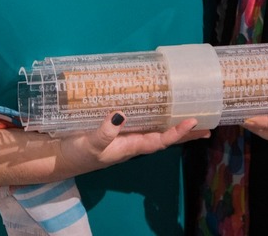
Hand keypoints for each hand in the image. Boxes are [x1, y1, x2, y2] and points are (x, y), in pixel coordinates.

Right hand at [55, 113, 209, 177]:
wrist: (59, 157)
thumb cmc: (77, 153)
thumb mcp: (90, 143)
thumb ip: (105, 132)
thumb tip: (121, 113)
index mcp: (130, 146)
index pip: (160, 140)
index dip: (177, 132)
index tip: (193, 122)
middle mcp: (133, 141)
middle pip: (165, 137)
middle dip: (186, 133)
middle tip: (208, 127)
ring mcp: (127, 135)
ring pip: (156, 130)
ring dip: (174, 125)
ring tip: (193, 119)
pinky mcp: (118, 128)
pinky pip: (143, 122)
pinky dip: (155, 116)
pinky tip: (160, 109)